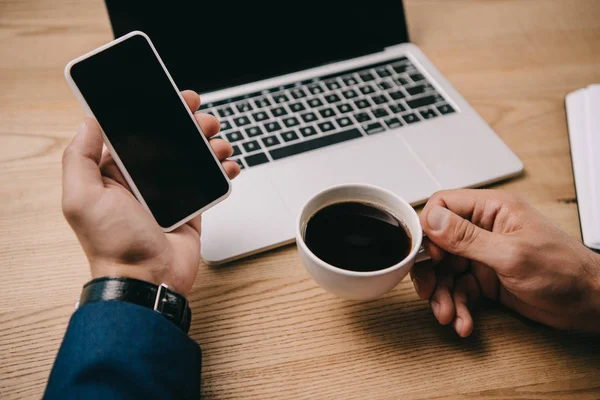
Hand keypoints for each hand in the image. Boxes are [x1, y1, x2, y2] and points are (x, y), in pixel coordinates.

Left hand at [62, 91, 239, 295]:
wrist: (148, 280)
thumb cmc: (112, 244)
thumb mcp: (82, 198)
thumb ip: (80, 157)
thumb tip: (88, 121)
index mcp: (115, 172)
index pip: (136, 132)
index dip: (154, 112)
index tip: (173, 98)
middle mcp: (142, 179)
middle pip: (169, 140)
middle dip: (189, 124)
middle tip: (203, 117)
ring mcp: (169, 193)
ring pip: (193, 157)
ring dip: (209, 144)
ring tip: (219, 141)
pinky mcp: (191, 207)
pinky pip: (209, 181)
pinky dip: (222, 170)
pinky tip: (229, 165)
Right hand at [411, 189, 599, 336]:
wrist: (590, 304)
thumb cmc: (565, 270)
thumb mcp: (511, 254)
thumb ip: (468, 238)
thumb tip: (433, 220)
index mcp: (492, 210)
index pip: (444, 206)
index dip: (429, 229)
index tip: (429, 254)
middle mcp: (484, 230)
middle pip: (439, 243)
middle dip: (431, 270)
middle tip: (429, 290)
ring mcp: (484, 255)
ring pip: (446, 271)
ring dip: (443, 294)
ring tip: (447, 313)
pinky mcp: (486, 279)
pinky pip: (460, 290)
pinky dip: (458, 307)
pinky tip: (463, 321)